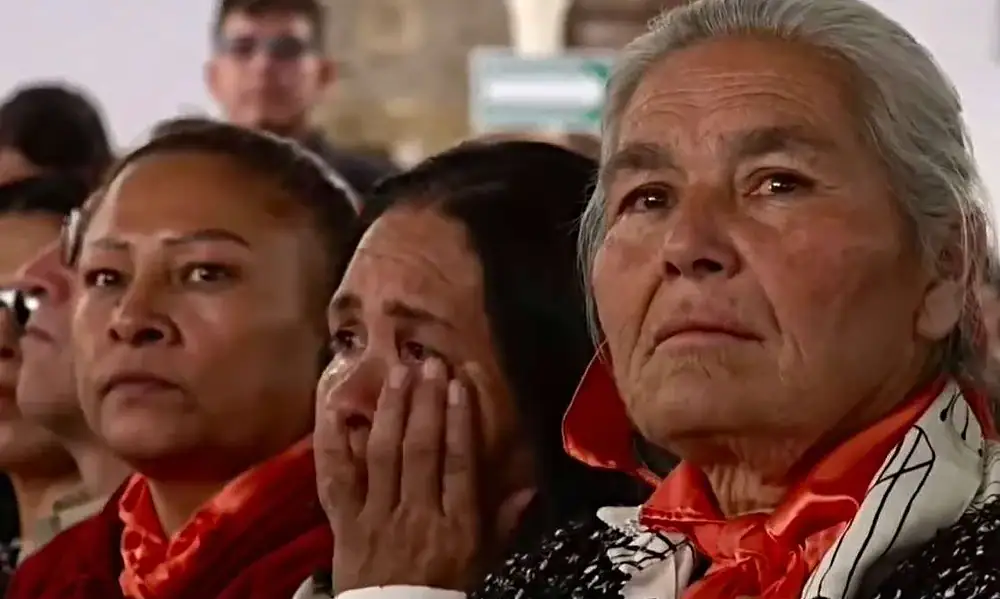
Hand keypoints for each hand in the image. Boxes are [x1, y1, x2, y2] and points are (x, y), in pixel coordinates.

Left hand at [317, 357, 486, 592]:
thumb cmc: (444, 585)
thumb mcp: (483, 560)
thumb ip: (504, 522)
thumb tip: (531, 487)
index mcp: (455, 526)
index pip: (459, 465)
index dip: (460, 422)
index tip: (459, 385)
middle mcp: (416, 515)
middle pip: (421, 451)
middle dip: (425, 404)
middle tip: (428, 364)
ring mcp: (376, 517)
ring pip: (382, 456)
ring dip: (390, 411)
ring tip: (396, 374)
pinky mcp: (344, 523)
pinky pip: (336, 480)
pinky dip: (333, 445)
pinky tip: (336, 410)